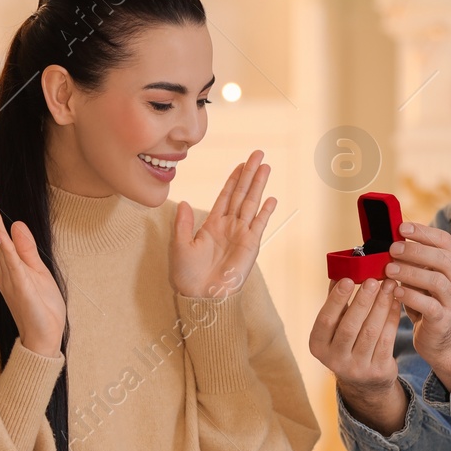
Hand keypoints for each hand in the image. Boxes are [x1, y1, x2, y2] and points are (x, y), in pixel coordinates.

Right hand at [0, 189, 65, 357]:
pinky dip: (5, 248)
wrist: (44, 338)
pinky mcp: (20, 287)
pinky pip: (11, 264)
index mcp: (9, 267)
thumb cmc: (41, 308)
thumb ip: (27, 249)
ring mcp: (10, 279)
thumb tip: (17, 224)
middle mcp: (4, 271)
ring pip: (0, 247)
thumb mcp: (38, 272)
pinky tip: (0, 234)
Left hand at [170, 149, 276, 298]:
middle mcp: (228, 227)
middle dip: (249, 174)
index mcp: (212, 225)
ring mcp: (241, 235)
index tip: (241, 164)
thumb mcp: (179, 246)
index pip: (225, 196)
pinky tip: (270, 198)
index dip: (233, 179)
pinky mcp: (250, 245)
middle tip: (258, 154)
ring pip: (251, 203)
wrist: (201, 297)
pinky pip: (258, 224)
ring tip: (266, 167)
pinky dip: (265, 211)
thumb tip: (183, 203)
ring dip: (258, 185)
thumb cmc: (188, 276)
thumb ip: (183, 224)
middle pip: (241, 194)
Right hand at [308, 276, 406, 434]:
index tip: (348, 279)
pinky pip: (387, 339)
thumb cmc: (347, 343)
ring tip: (389, 285)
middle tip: (374, 279)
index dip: (336, 299)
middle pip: (349, 326)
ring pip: (371, 332)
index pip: (325, 320)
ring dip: (382, 305)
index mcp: (318, 345)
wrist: (364, 382)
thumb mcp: (335, 327)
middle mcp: (334, 360)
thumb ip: (336, 302)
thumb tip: (340, 270)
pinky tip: (396, 301)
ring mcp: (357, 368)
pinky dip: (392, 318)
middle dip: (363, 300)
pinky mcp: (378, 370)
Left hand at [384, 222, 450, 390]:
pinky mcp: (444, 319)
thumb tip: (390, 239)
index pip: (444, 241)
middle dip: (415, 251)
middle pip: (441, 258)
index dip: (423, 232)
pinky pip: (430, 306)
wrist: (442, 337)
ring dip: (411, 273)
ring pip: (436, 281)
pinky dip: (411, 297)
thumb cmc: (427, 300)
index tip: (401, 228)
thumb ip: (414, 260)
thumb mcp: (423, 276)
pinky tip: (396, 292)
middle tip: (392, 249)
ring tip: (390, 269)